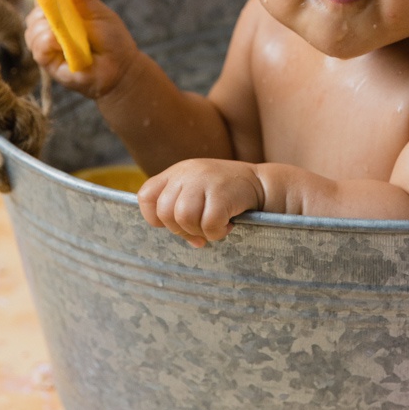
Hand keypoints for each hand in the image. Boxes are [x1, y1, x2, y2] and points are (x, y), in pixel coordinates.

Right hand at [24, 0, 140, 99]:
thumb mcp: (99, 13)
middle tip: (60, 14)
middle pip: (33, 16)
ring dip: (46, 29)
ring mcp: (48, 47)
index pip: (44, 1)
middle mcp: (52, 30)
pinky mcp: (48, 64)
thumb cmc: (112, 40)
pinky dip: (47, 43)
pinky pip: (37, 50)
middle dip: (44, 12)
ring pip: (32, 31)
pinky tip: (59, 42)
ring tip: (65, 33)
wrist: (120, 69)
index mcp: (63, 15)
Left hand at [137, 158, 264, 246]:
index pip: (146, 196)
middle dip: (181, 230)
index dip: (154, 217)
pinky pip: (208, 224)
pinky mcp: (222, 192)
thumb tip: (182, 237)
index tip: (174, 225)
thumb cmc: (227, 194)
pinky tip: (227, 226)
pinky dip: (217, 233)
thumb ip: (181, 207)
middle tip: (199, 231)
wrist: (262, 184)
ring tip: (214, 227)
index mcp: (176, 172)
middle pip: (165, 212)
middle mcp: (187, 172)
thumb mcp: (198, 191)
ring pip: (184, 218)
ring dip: (199, 231)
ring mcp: (204, 180)